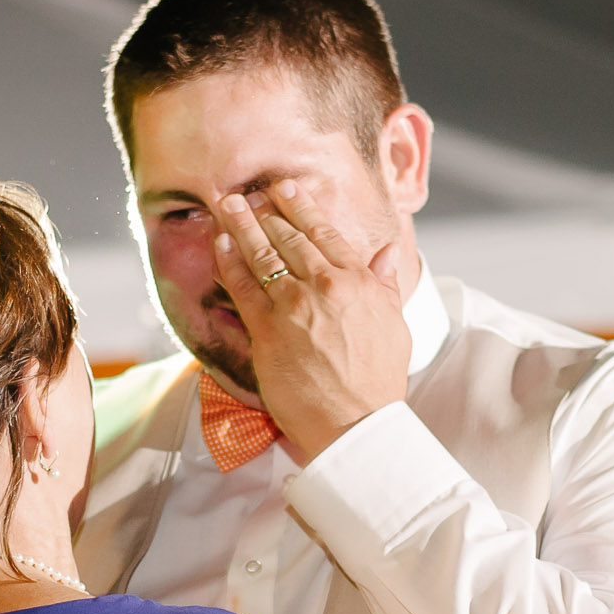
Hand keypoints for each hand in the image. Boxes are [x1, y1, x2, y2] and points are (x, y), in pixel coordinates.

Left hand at [210, 180, 409, 458]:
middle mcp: (325, 286)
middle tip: (248, 193)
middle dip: (265, 211)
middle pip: (288, 237)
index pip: (324, 232)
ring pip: (262, 254)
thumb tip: (388, 253)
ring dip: (241, 225)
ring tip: (226, 205)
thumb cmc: (377, 381)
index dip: (300, 206)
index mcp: (358, 281)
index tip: (285, 189)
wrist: (356, 424)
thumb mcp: (394, 325)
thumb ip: (384, 284)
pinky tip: (220, 243)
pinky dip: (229, 260)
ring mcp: (293, 306)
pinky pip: (242, 286)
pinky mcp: (267, 330)